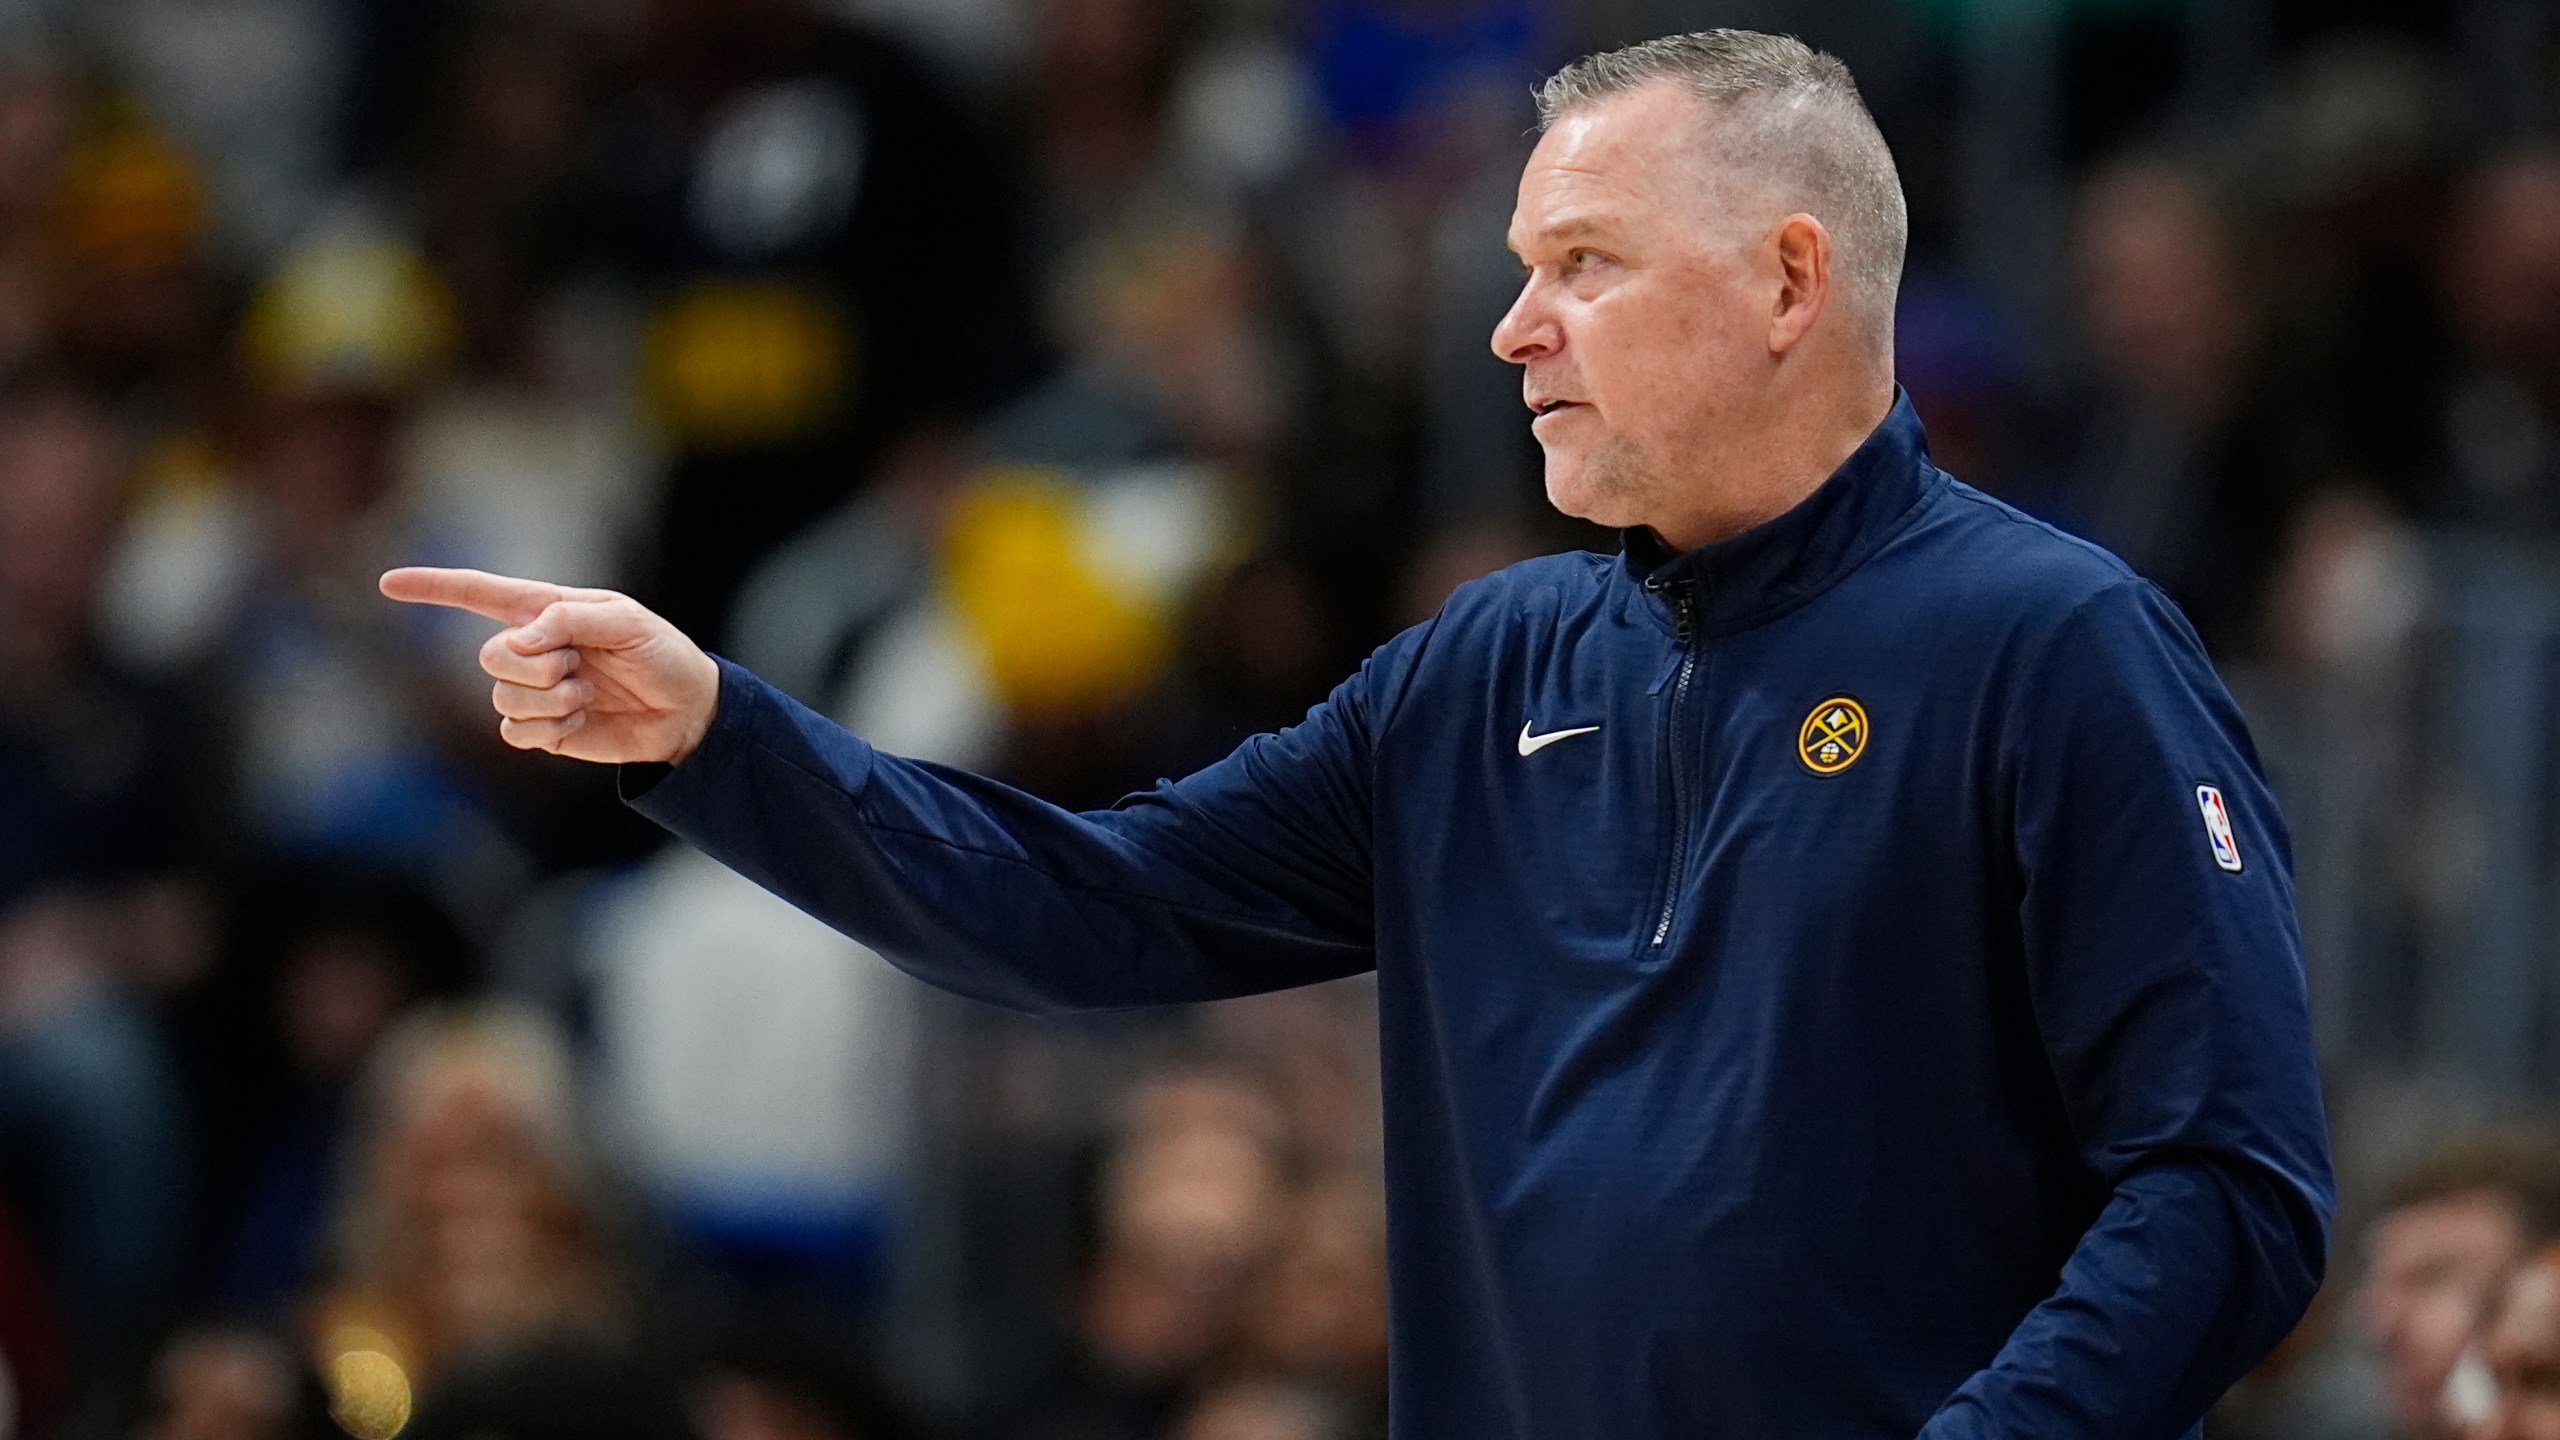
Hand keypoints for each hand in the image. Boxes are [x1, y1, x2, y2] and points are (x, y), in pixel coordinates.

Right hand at [378, 567, 721, 764]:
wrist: (686, 710)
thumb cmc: (660, 654)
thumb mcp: (626, 622)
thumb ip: (570, 619)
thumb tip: (519, 640)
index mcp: (547, 610)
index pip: (479, 594)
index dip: (434, 587)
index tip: (388, 583)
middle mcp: (532, 648)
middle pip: (490, 656)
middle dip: (535, 666)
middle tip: (579, 667)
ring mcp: (534, 690)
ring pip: (503, 697)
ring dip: (551, 700)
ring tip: (588, 694)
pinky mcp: (542, 730)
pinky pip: (515, 732)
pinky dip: (548, 730)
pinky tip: (578, 723)